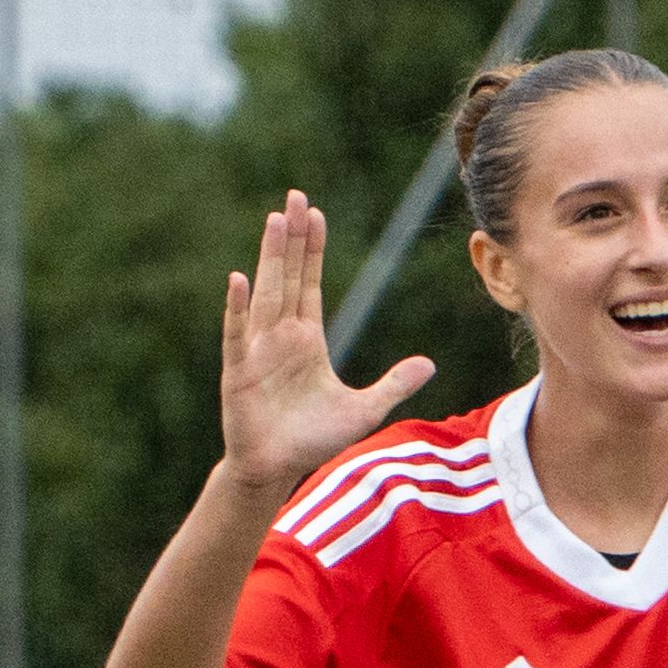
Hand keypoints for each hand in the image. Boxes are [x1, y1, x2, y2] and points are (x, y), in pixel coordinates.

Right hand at [216, 192, 431, 492]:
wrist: (276, 470)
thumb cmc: (313, 440)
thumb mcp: (365, 410)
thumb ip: (394, 385)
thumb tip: (429, 364)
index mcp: (307, 339)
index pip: (310, 283)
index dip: (312, 249)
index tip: (315, 214)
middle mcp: (281, 336)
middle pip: (288, 276)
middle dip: (292, 237)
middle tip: (295, 197)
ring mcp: (258, 350)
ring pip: (266, 294)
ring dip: (270, 258)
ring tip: (274, 220)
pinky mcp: (239, 372)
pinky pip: (238, 334)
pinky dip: (238, 308)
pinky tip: (239, 279)